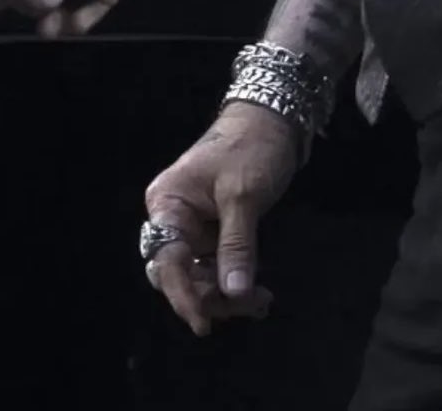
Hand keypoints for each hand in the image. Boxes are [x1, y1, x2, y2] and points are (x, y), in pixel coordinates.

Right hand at [143, 101, 301, 336]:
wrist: (274, 118)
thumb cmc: (252, 146)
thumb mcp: (244, 195)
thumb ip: (237, 245)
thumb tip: (234, 293)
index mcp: (168, 202)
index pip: (167, 260)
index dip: (183, 295)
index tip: (204, 322)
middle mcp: (174, 216)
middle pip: (180, 274)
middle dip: (212, 296)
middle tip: (249, 306)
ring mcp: (194, 226)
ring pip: (199, 276)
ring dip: (227, 294)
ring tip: (261, 301)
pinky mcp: (214, 230)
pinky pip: (216, 266)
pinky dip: (234, 281)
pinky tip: (256, 294)